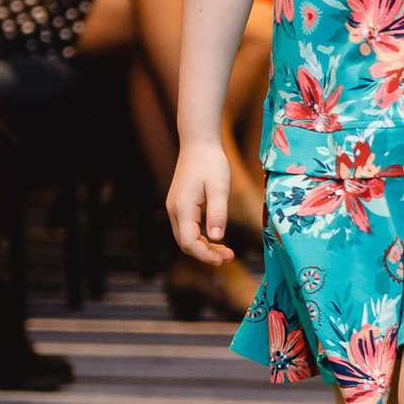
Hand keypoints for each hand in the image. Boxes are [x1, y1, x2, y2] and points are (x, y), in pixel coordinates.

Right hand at [167, 138, 235, 266]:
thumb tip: (216, 238)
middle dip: (205, 254)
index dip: (204, 255)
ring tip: (226, 252)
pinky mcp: (180, 205)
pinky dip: (200, 238)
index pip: (188, 242)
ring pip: (185, 237)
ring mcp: (175, 207)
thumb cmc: (211, 162)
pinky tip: (215, 238)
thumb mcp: (220, 187)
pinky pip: (187, 228)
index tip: (223, 259)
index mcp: (182, 207)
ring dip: (203, 248)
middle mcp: (174, 210)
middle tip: (229, 257)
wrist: (198, 143)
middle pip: (184, 243)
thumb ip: (218, 213)